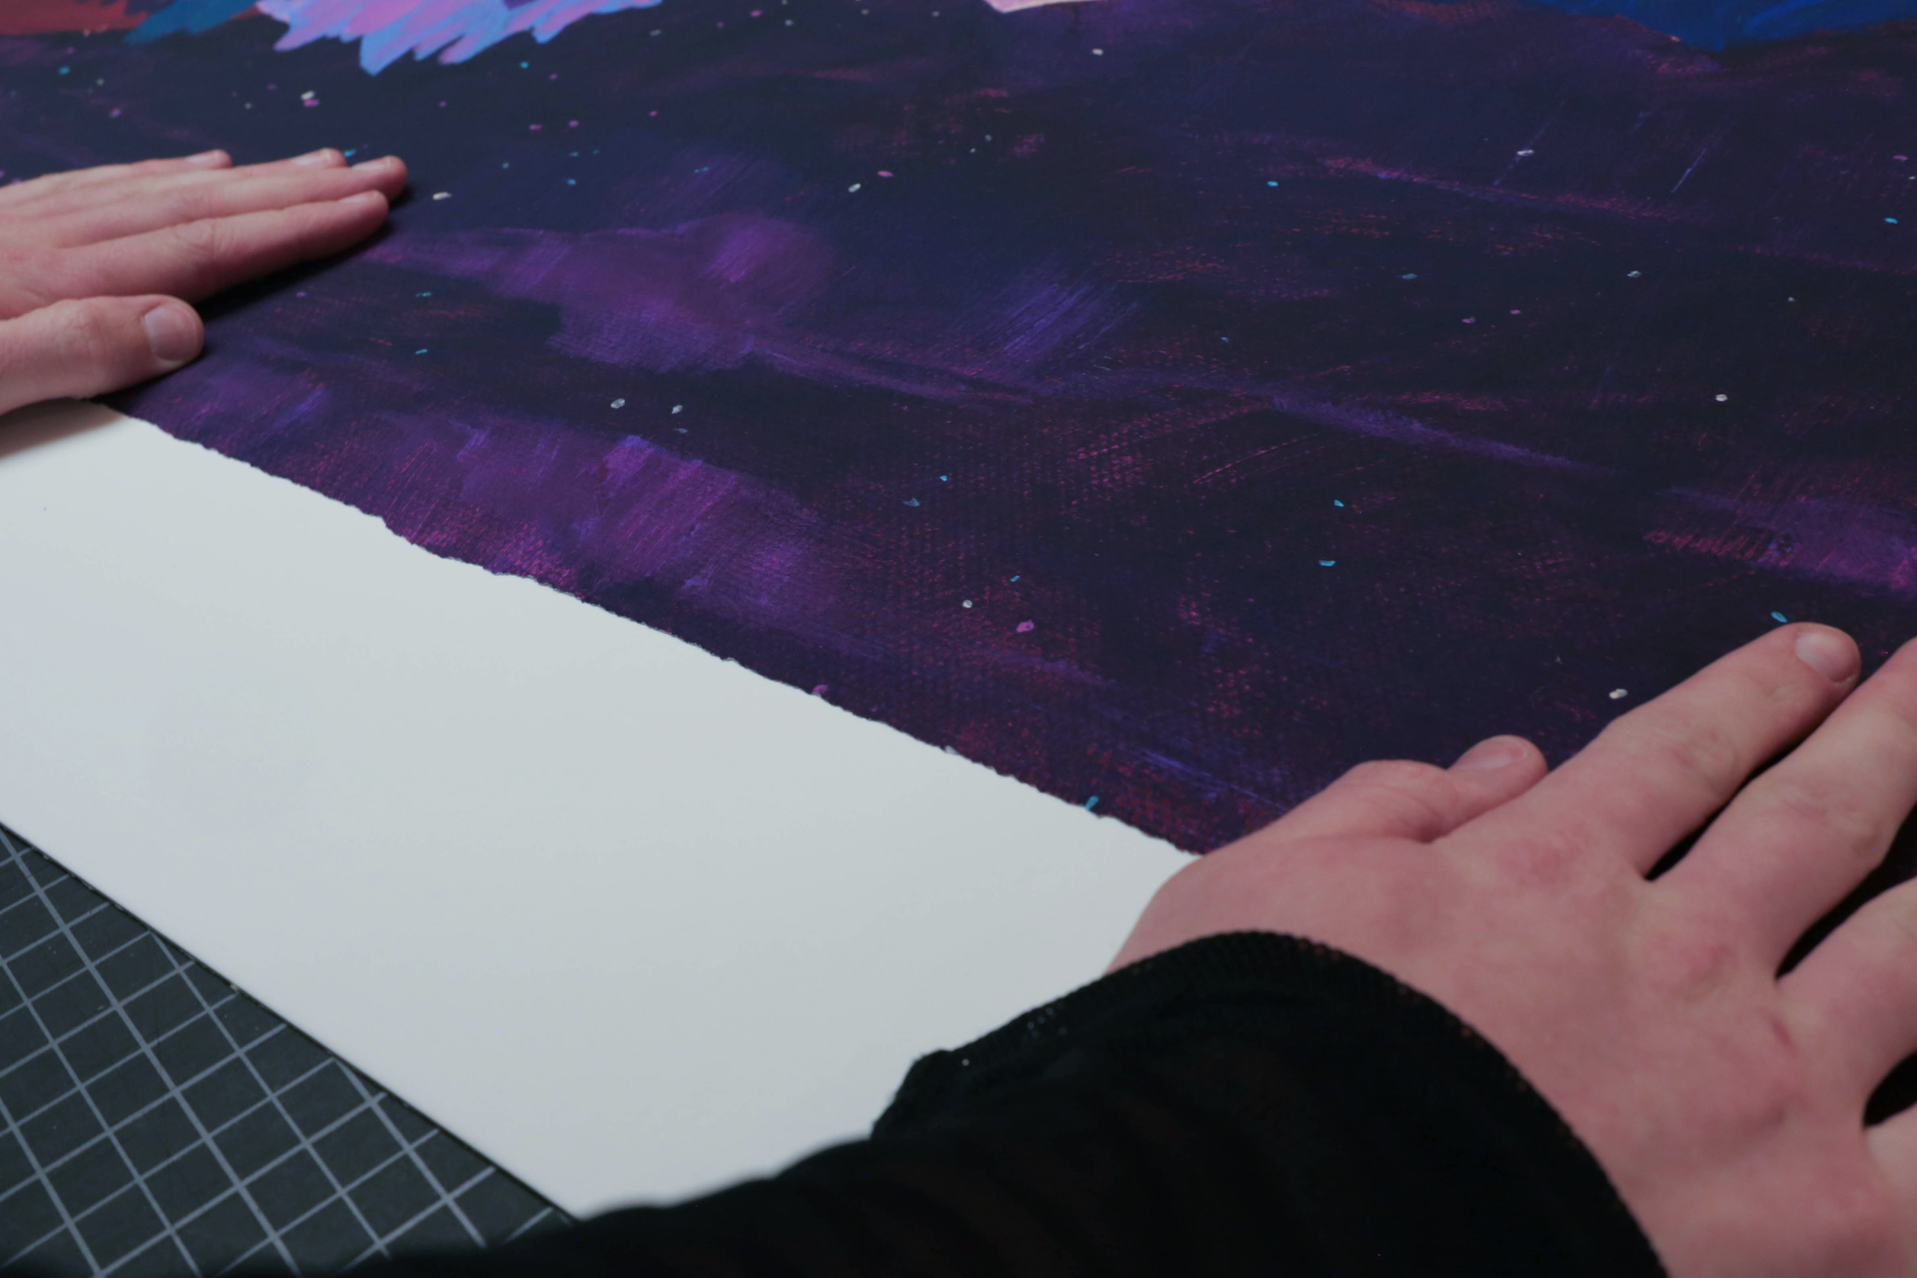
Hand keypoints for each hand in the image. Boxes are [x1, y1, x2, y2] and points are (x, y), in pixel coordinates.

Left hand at [0, 147, 407, 417]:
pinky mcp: (5, 223)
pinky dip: (169, 174)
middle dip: (302, 189)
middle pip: (203, 205)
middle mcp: (54, 240)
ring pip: (166, 188)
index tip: (367, 210)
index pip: (206, 249)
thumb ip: (73, 351)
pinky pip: (108, 186)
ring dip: (253, 177)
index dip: (294, 228)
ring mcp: (28, 224)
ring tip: (319, 164)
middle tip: (381, 170)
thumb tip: (184, 329)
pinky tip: (201, 166)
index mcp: (60, 283)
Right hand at [1109, 624, 1916, 1277]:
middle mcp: (1674, 963)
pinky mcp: (1824, 1227)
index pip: (1682, 752)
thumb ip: (1379, 807)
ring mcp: (1763, 1091)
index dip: (1758, 692)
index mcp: (1541, 876)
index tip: (1815, 653)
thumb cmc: (1235, 1073)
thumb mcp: (1254, 892)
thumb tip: (1501, 762)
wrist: (1264, 1233)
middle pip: (1822, 816)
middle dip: (1892, 733)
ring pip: (1911, 948)